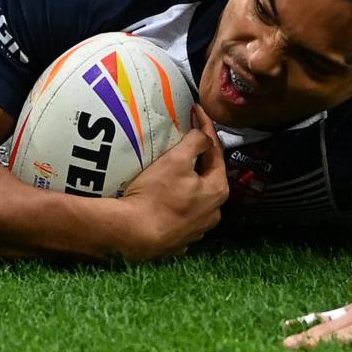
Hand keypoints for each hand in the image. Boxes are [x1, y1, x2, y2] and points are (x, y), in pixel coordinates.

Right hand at [116, 104, 227, 260]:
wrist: (133, 233)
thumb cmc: (156, 194)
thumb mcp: (176, 159)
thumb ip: (196, 142)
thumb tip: (203, 135)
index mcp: (217, 190)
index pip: (216, 152)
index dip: (207, 128)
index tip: (197, 111)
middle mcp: (214, 212)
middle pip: (209, 177)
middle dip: (200, 158)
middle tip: (188, 140)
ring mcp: (198, 230)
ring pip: (197, 199)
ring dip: (190, 184)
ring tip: (176, 171)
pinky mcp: (180, 240)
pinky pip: (183, 216)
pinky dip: (178, 204)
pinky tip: (168, 198)